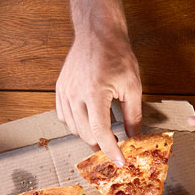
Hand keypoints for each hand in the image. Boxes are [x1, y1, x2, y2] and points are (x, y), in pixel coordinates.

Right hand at [55, 29, 141, 165]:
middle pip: (85, 133)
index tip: (119, 162)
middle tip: (117, 146)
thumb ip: (133, 115)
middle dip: (101, 144)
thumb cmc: (116, 54)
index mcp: (94, 93)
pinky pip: (64, 116)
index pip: (100, 132)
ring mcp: (64, 91)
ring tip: (105, 133)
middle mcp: (75, 94)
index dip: (111, 150)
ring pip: (73, 127)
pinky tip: (88, 121)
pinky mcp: (60, 89)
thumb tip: (134, 137)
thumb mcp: (132, 86)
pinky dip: (76, 124)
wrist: (97, 32)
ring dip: (89, 135)